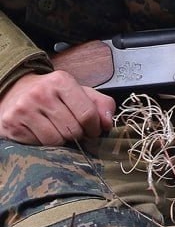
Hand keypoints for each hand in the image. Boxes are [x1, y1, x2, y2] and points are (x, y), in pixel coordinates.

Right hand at [0, 71, 114, 144]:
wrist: (15, 91)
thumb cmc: (53, 94)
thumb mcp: (79, 92)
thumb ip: (101, 104)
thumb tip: (108, 123)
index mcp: (61, 81)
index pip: (87, 113)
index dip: (95, 128)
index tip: (94, 130)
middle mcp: (41, 93)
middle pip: (72, 129)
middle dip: (79, 135)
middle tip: (75, 131)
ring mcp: (24, 109)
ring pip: (56, 140)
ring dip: (62, 141)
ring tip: (59, 131)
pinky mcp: (12, 125)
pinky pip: (38, 145)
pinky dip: (45, 144)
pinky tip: (42, 132)